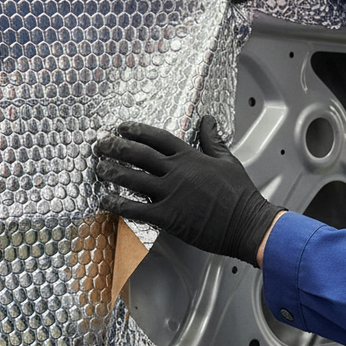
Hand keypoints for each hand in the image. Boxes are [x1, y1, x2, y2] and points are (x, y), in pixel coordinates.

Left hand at [94, 116, 283, 266]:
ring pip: (132, 178)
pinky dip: (117, 203)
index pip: (157, 137)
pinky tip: (105, 200)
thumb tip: (209, 121)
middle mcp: (177, 172)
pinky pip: (135, 208)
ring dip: (112, 172)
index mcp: (190, 157)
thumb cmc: (240, 196)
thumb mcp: (227, 160)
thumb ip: (213, 140)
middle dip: (116, 147)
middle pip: (139, 154)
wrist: (247, 223)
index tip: (122, 128)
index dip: (137, 131)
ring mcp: (170, 193)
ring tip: (99, 168)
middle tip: (101, 145)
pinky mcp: (167, 216)